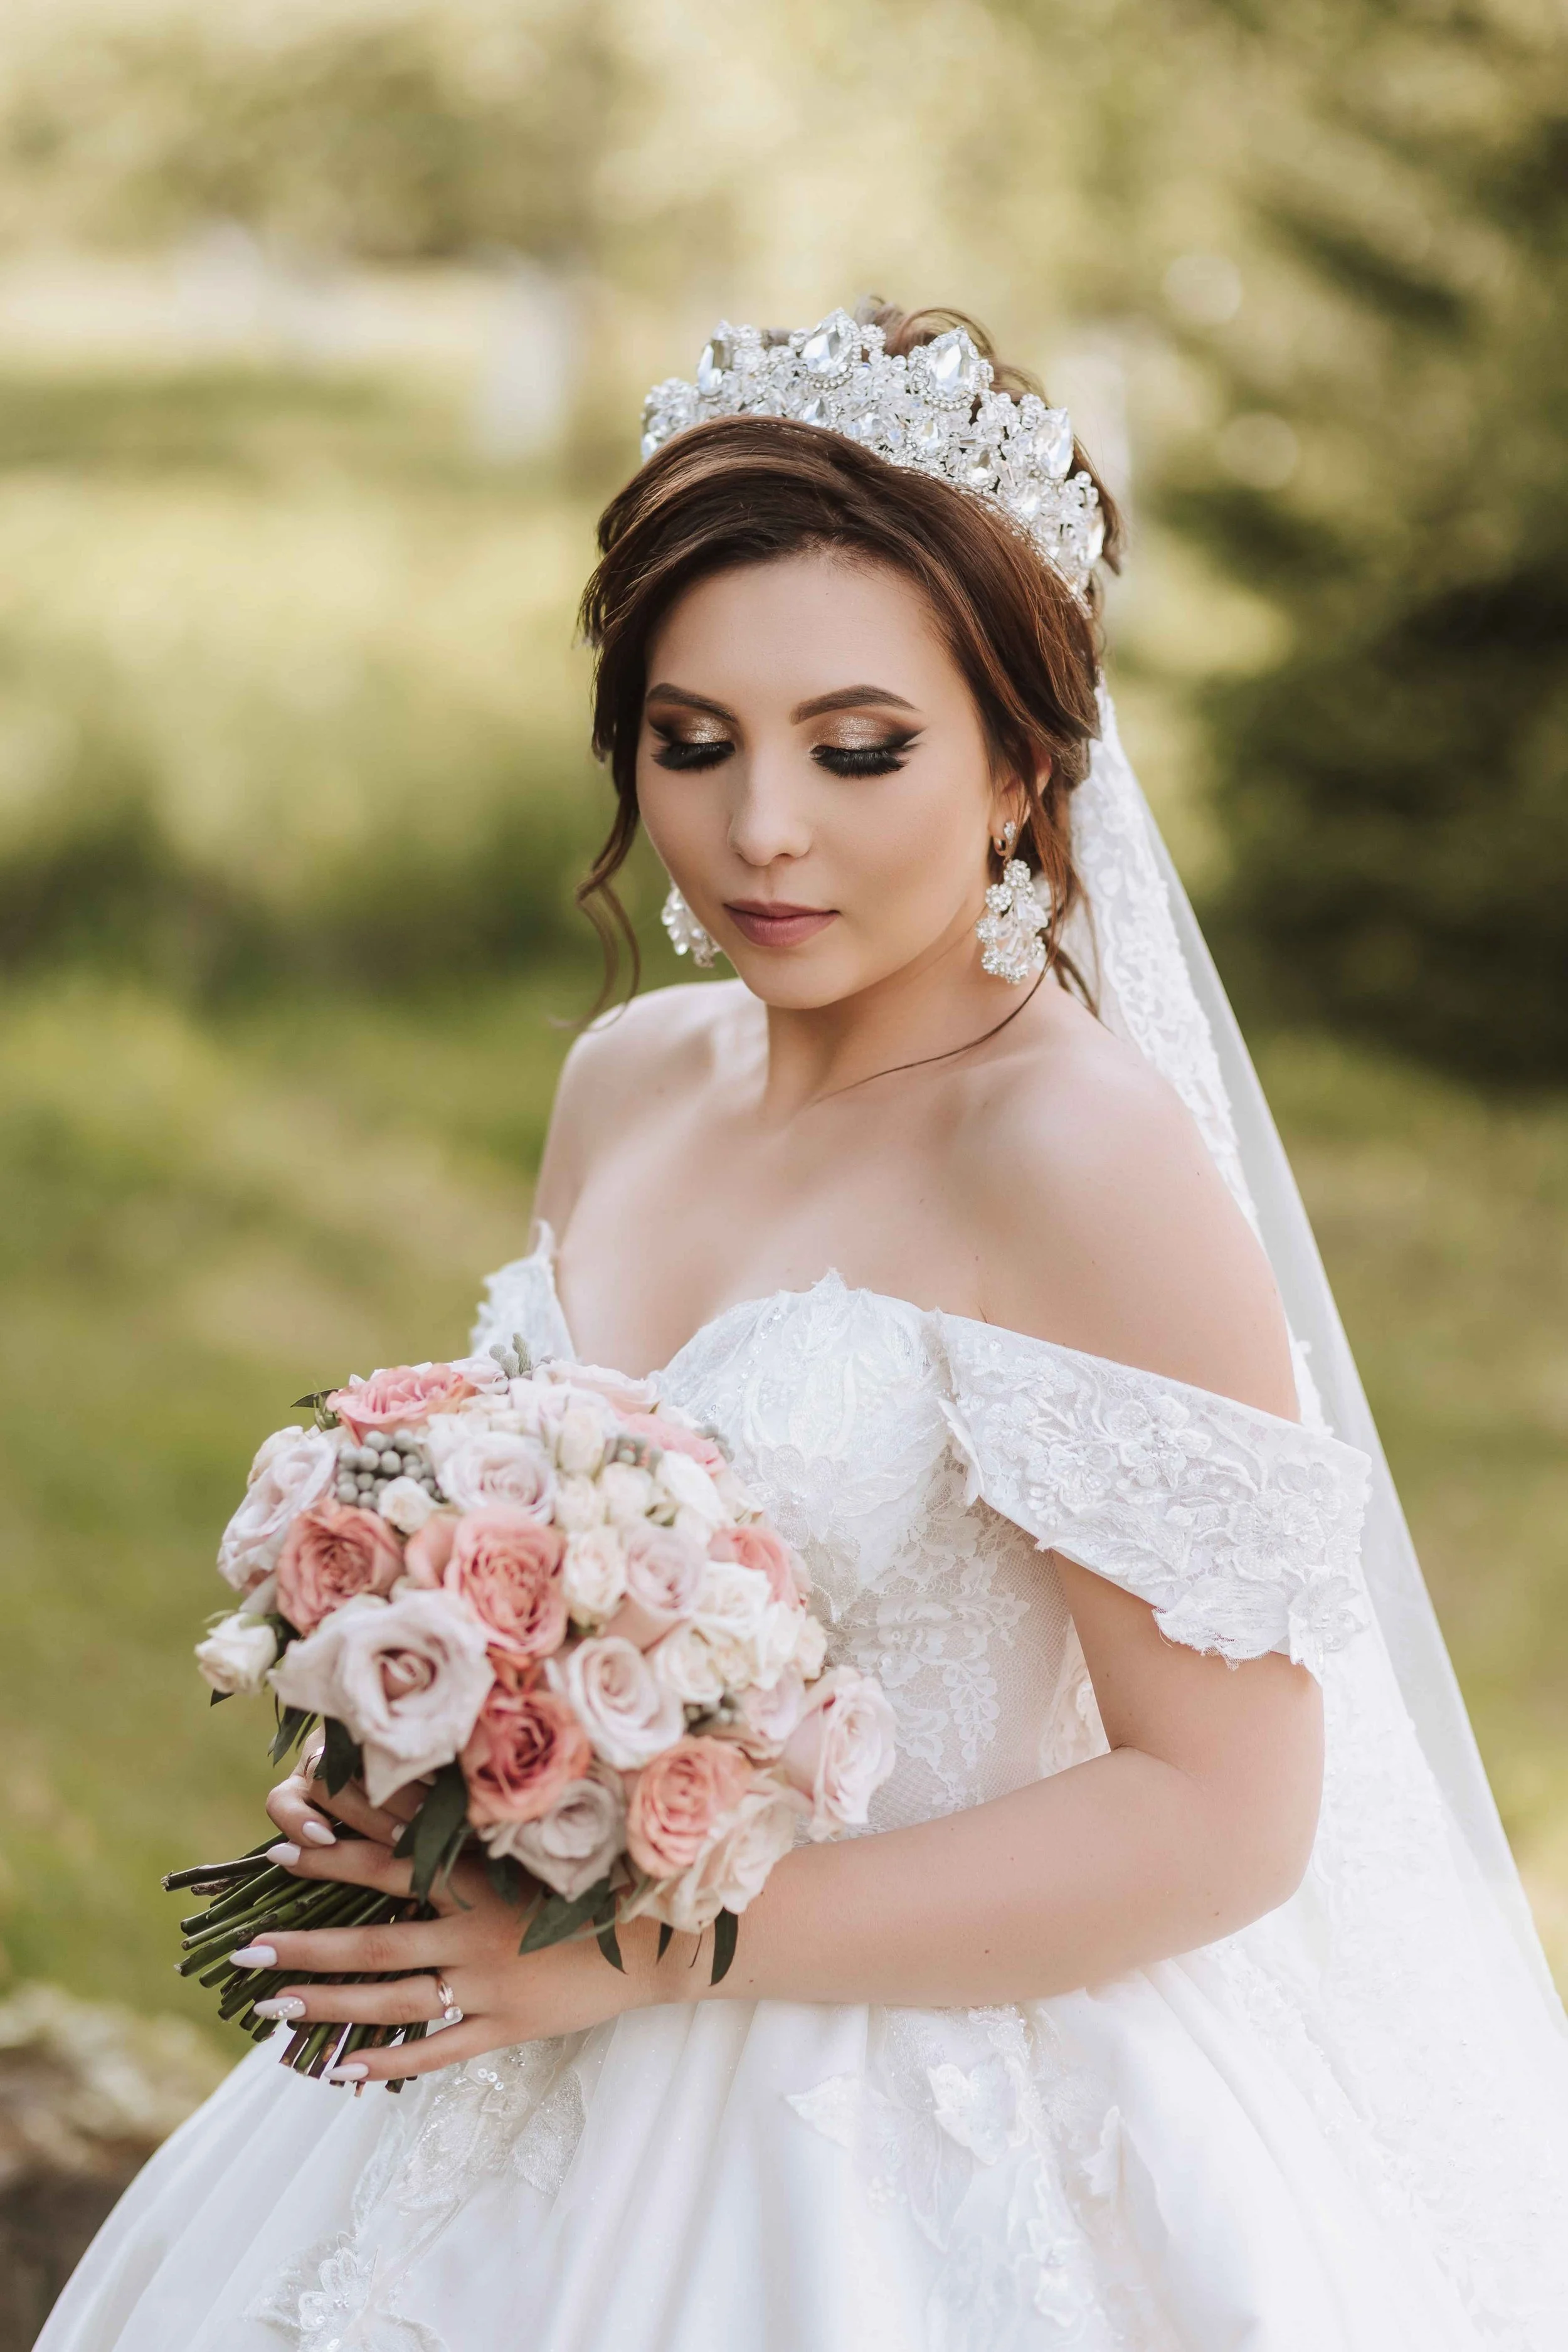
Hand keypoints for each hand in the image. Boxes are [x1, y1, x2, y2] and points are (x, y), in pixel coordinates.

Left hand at [253, 1768, 662, 2083]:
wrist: (661, 1940)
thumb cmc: (598, 1881)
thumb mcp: (537, 1848)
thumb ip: (479, 1833)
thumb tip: (417, 1804)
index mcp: (483, 1878)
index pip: (395, 1858)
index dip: (339, 1848)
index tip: (283, 1840)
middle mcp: (478, 1931)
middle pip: (377, 1938)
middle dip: (308, 1943)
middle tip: (248, 1946)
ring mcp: (490, 1985)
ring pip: (394, 2000)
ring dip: (328, 2004)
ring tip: (271, 2006)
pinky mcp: (508, 2027)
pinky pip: (436, 2052)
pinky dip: (387, 2064)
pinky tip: (340, 2071)